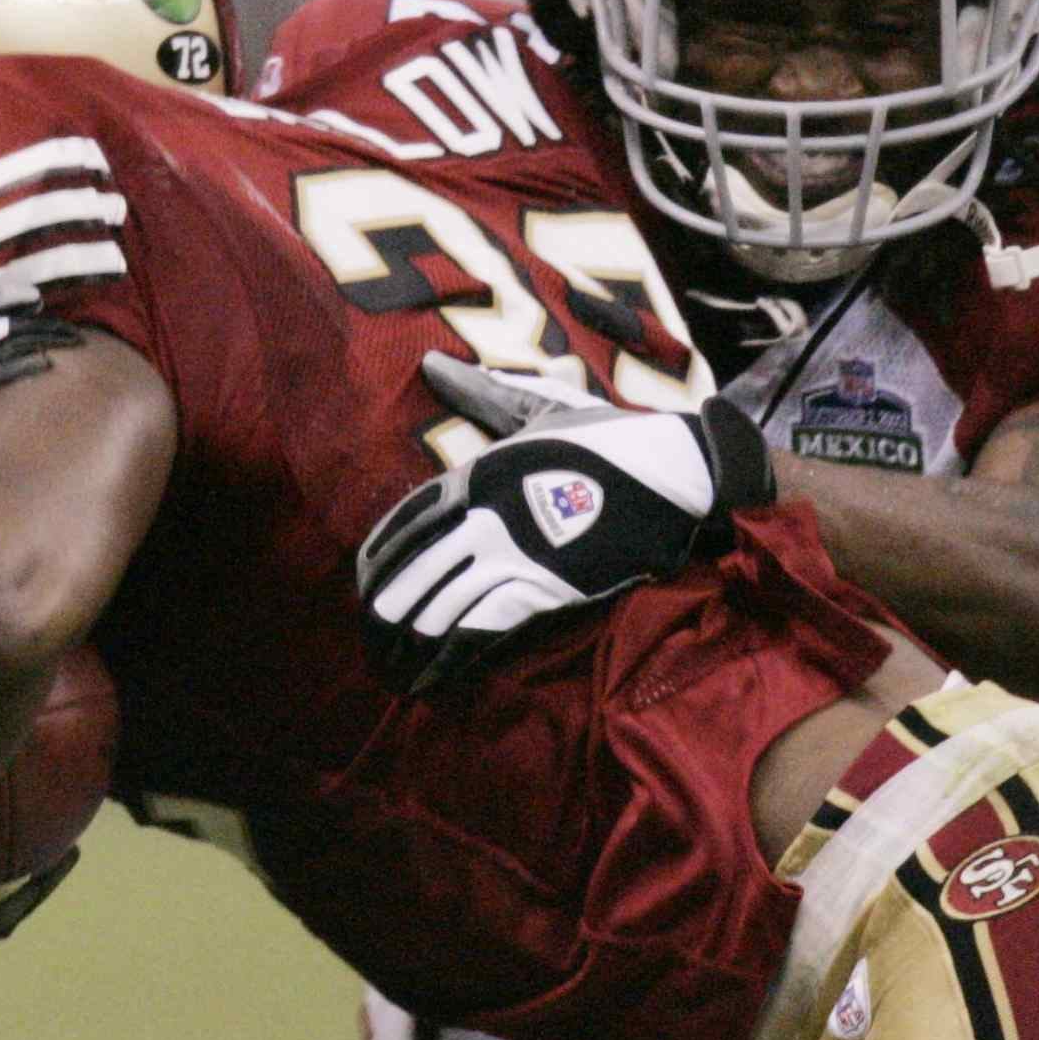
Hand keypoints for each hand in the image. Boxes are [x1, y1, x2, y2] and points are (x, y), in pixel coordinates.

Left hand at [357, 353, 772, 691]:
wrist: (674, 471)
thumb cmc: (609, 436)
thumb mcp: (541, 407)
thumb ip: (483, 394)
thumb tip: (430, 363)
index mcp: (480, 470)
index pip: (408, 519)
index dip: (380, 556)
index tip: (364, 582)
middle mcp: (485, 512)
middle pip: (416, 568)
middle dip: (387, 605)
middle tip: (368, 634)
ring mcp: (513, 551)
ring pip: (442, 603)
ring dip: (411, 638)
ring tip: (389, 663)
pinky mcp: (544, 586)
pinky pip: (484, 627)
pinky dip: (453, 656)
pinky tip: (433, 676)